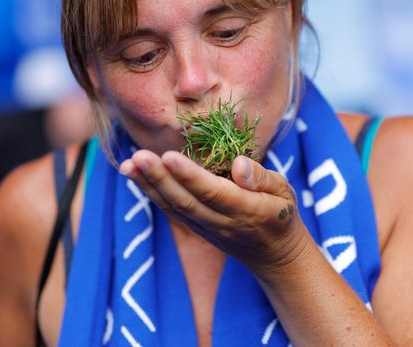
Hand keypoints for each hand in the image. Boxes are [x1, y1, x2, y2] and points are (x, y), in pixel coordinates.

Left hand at [119, 150, 307, 272]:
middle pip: (186, 201)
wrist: (275, 256)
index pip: (213, 192)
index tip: (168, 156)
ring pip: (174, 207)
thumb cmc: (280, 214)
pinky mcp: (196, 229)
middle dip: (160, 179)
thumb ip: (263, 178)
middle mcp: (222, 222)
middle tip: (138, 157)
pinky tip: (135, 176)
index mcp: (247, 210)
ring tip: (128, 165)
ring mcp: (206, 228)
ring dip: (149, 186)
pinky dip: (152, 194)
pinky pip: (172, 211)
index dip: (190, 176)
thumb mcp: (285, 192)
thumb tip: (239, 165)